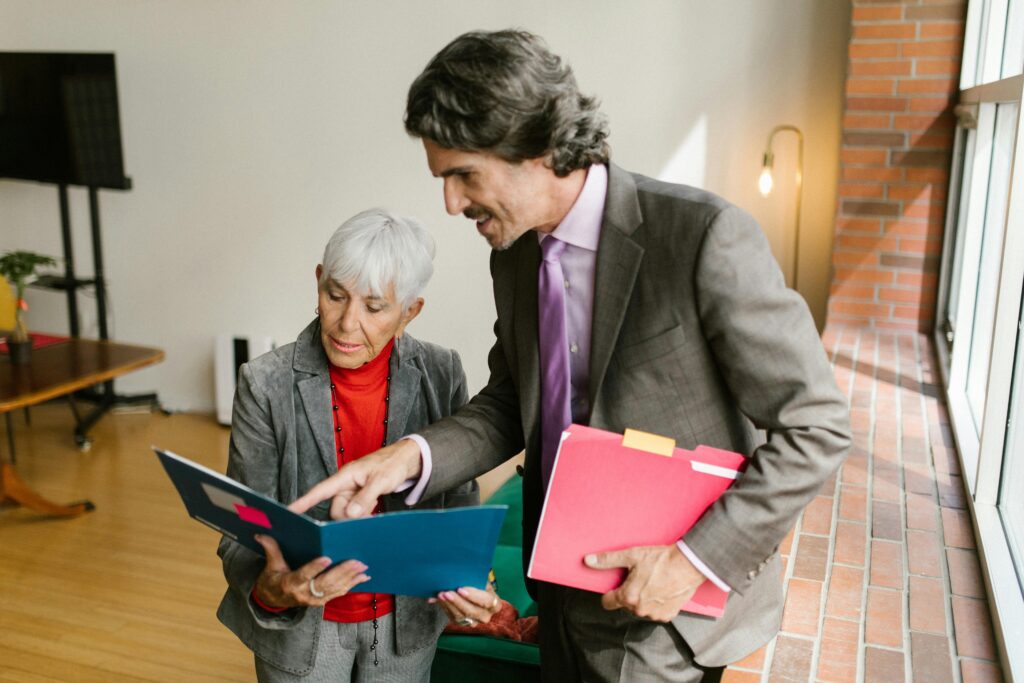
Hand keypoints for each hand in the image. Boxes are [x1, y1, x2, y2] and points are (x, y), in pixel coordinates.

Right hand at [252, 534, 369, 607]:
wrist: (273, 601)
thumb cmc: (273, 580)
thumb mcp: (270, 566)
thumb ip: (271, 549)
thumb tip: (261, 533)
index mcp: (290, 583)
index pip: (304, 575)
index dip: (315, 567)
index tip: (327, 558)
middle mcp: (304, 593)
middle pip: (325, 583)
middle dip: (342, 572)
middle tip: (357, 561)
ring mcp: (314, 599)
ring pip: (335, 589)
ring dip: (351, 578)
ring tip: (363, 567)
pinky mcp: (322, 600)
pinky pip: (339, 593)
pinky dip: (352, 585)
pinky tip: (364, 577)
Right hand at [288, 439, 422, 518]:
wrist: (405, 460)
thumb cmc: (392, 464)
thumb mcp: (380, 480)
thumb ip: (365, 497)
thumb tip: (350, 515)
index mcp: (345, 476)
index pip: (320, 491)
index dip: (304, 502)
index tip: (289, 511)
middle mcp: (345, 485)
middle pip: (336, 509)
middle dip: (348, 517)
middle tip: (368, 513)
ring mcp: (352, 491)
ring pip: (346, 513)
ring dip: (358, 516)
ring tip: (374, 506)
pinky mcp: (360, 496)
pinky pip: (355, 511)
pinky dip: (363, 514)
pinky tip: (374, 508)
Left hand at [431, 584, 501, 626]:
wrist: (476, 594)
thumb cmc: (480, 583)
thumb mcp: (482, 579)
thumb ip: (475, 578)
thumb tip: (462, 574)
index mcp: (495, 604)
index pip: (486, 601)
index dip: (473, 596)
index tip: (461, 589)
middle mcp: (486, 616)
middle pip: (471, 611)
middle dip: (457, 601)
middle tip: (447, 592)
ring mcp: (474, 622)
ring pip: (460, 616)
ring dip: (449, 605)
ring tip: (440, 595)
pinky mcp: (462, 623)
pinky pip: (452, 617)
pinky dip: (444, 607)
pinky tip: (437, 599)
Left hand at [584, 544, 703, 621]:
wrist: (688, 564)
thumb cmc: (660, 559)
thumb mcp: (631, 555)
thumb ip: (607, 560)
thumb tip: (588, 561)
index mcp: (628, 597)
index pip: (607, 603)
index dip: (609, 593)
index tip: (615, 585)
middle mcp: (640, 610)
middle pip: (625, 604)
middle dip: (629, 593)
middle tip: (639, 578)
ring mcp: (654, 614)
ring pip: (640, 608)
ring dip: (643, 599)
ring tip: (652, 582)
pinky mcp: (668, 615)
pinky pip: (655, 612)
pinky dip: (656, 603)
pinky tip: (662, 589)